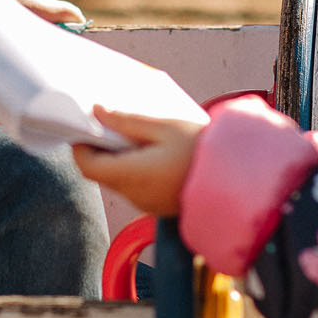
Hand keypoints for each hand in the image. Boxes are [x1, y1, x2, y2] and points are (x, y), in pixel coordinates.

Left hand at [71, 106, 203, 217]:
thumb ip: (127, 121)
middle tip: (110, 123)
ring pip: (118, 180)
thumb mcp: (165, 126)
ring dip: (118, 159)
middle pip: (101, 173)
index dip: (79, 146)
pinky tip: (152, 151)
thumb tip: (98, 112)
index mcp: (130, 174)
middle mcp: (134, 193)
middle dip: (100, 149)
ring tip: (135, 134)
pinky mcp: (159, 205)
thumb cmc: (202, 150)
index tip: (84, 126)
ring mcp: (146, 203)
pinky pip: (136, 186)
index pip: (86, 165)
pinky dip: (135, 169)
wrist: (237, 180)